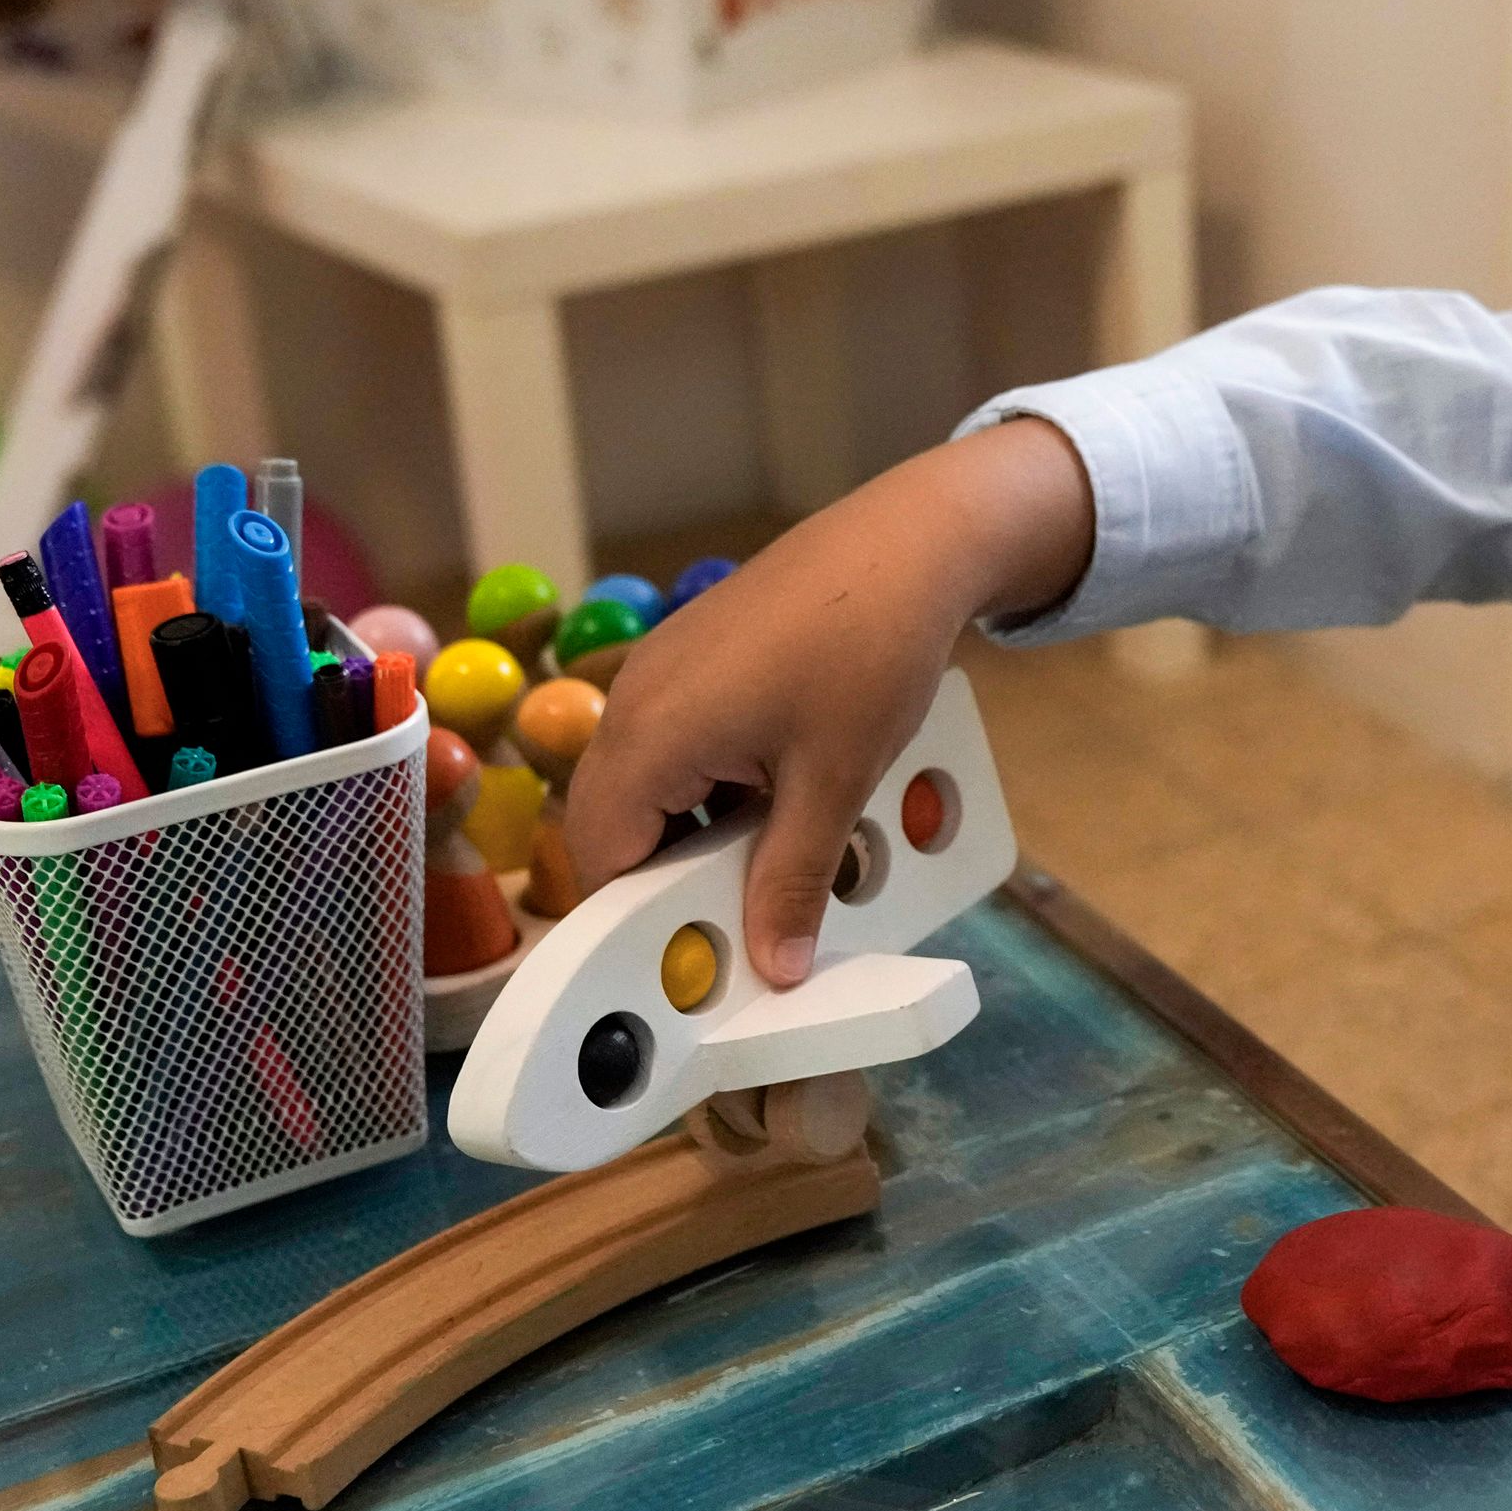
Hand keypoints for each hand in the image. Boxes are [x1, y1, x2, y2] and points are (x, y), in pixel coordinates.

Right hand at [562, 418, 1096, 984]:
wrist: (910, 541)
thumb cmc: (867, 652)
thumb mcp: (834, 783)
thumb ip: (792, 882)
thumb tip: (773, 969)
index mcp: (649, 736)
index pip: (601, 857)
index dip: (638, 919)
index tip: (695, 958)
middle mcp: (635, 700)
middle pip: (617, 822)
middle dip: (670, 878)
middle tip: (740, 916)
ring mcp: (661, 671)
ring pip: (652, 784)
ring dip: (700, 831)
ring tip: (775, 858)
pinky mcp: (694, 656)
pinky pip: (680, 743)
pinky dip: (717, 784)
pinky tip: (784, 797)